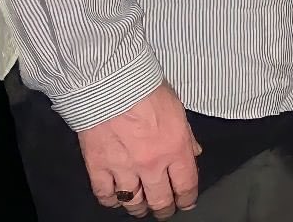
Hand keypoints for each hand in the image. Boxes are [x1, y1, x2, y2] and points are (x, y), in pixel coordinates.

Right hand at [78, 82, 200, 218]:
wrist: (112, 83)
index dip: (187, 199)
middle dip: (165, 208)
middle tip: (165, 210)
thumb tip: (193, 152)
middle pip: (160, 200)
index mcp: (175, 147)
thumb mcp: (177, 108)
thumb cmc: (146, 88)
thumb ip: (186, 135)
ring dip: (139, 207)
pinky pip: (106, 195)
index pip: (186, 185)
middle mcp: (152, 164)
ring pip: (133, 202)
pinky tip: (116, 197)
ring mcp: (124, 169)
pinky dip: (112, 200)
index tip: (187, 203)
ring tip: (141, 207)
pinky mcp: (99, 168)